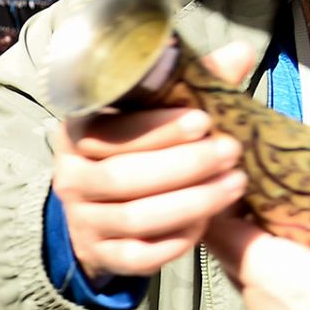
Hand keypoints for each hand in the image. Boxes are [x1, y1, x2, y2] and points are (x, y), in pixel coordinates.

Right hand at [51, 42, 255, 282]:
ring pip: (134, 217)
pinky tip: (207, 224)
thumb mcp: (155, 117)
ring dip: (191, 202)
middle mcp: (70, 177)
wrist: (101, 214)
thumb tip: (238, 53)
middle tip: (232, 152)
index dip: (156, 128)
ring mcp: (82, 220)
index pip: (109, 130)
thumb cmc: (136, 151)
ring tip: (235, 184)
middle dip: (185, 165)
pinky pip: (138, 256)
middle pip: (123, 176)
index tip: (203, 119)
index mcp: (78, 133)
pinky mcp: (100, 255)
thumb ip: (190, 86)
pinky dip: (176, 242)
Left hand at [205, 137, 309, 309]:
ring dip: (265, 255)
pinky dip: (289, 285)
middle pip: (232, 258)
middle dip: (241, 222)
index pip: (216, 232)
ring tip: (295, 223)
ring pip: (256, 287)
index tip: (236, 171)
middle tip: (265, 189)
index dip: (218, 197)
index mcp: (280, 282)